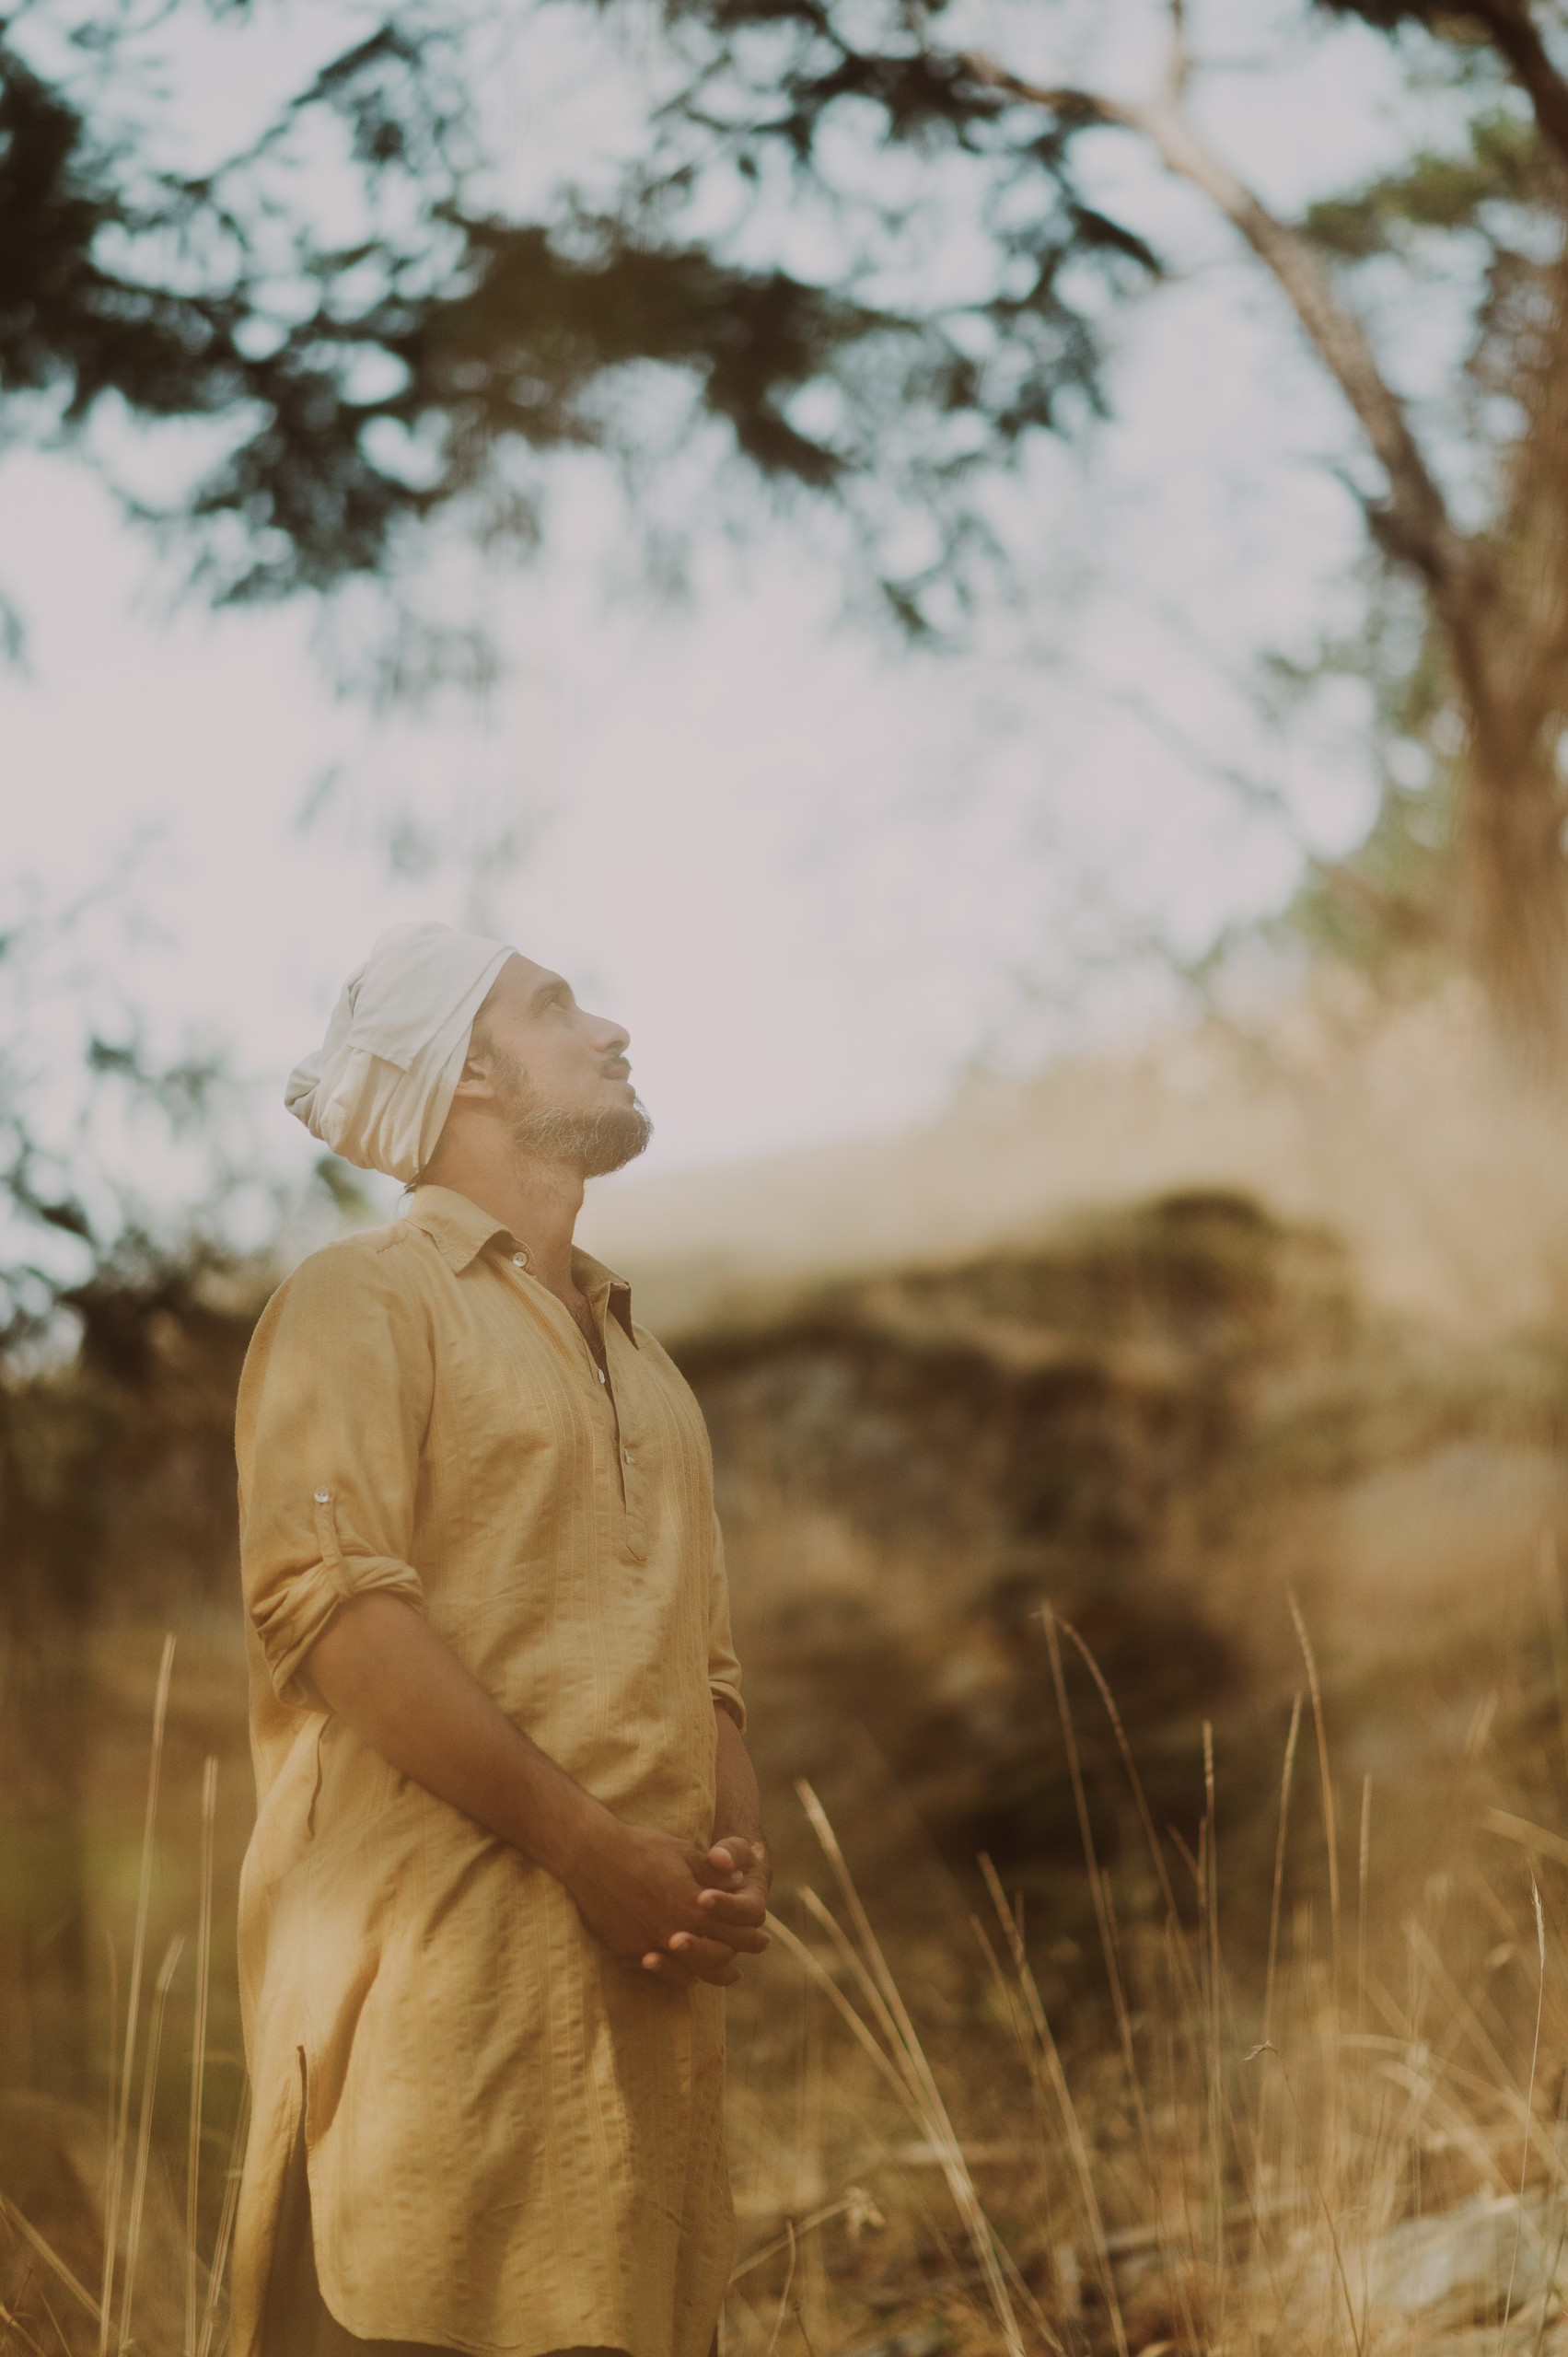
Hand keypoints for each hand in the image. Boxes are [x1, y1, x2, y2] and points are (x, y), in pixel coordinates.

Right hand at [562, 1817, 767, 1987]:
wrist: (592, 1855)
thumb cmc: (642, 1847)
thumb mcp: (684, 1853)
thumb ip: (714, 1874)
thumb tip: (740, 1881)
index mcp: (694, 1907)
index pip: (736, 1931)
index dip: (753, 1936)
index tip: (763, 1939)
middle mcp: (675, 1933)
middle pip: (717, 1958)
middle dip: (735, 1958)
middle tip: (746, 1963)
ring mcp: (650, 1945)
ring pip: (689, 1974)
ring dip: (708, 1974)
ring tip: (722, 1975)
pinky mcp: (627, 1951)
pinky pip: (658, 1972)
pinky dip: (673, 1973)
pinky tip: (680, 1969)